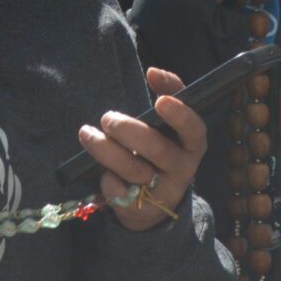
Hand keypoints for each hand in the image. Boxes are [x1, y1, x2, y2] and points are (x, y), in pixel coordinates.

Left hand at [77, 67, 206, 232]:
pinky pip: (120, 193)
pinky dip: (108, 180)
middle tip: (108, 117)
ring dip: (106, 150)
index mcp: (193, 143)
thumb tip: (153, 72)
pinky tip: (102, 172)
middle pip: (158, 150)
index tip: (159, 100)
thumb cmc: (162, 147)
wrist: (157, 200)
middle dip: (130, 131)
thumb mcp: (170, 126)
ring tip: (87, 134)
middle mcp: (182, 167)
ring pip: (134, 170)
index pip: (194, 128)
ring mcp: (162, 190)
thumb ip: (167, 95)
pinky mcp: (141, 208)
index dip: (180, 115)